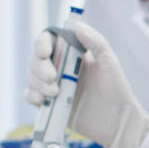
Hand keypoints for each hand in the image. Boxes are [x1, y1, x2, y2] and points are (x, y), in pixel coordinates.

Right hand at [26, 21, 148, 147]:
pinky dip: (32, 95)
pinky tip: (43, 100)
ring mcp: (55, 85)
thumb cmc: (117, 90)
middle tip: (52, 77)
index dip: (43, 43)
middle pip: (36, 58)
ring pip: (32, 76)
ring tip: (55, 92)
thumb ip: (95, 42)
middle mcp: (61, 67)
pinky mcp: (51, 104)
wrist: (117, 122)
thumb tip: (76, 25)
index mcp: (74, 54)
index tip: (45, 51)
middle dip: (39, 66)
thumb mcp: (109, 63)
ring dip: (37, 82)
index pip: (50, 41)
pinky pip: (31, 96)